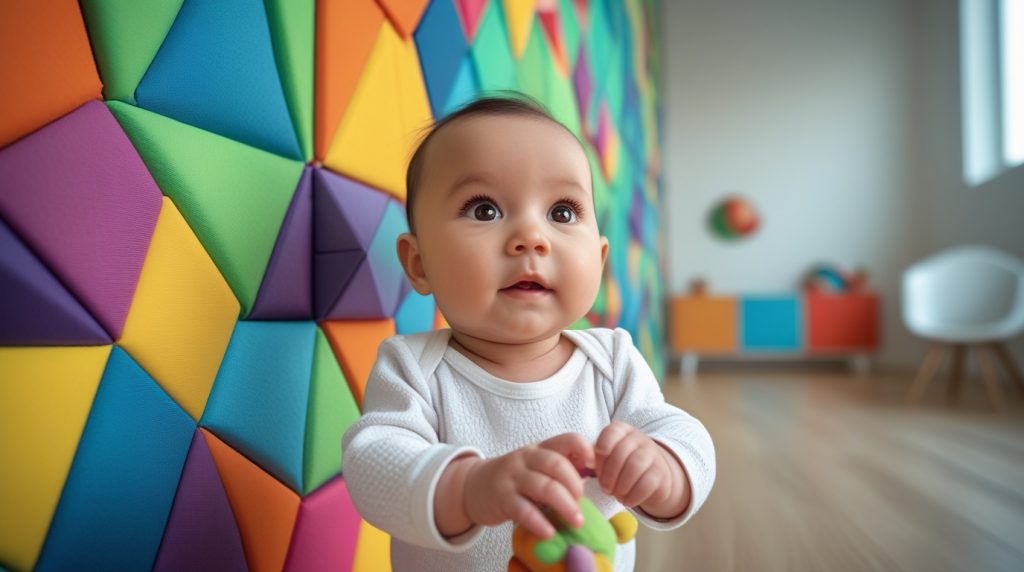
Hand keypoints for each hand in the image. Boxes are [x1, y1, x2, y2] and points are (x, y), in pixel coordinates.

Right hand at [462, 433, 594, 538]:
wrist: (475, 486)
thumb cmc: (516, 478)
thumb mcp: (537, 466)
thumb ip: (563, 466)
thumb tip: (599, 471)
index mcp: (541, 448)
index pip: (567, 440)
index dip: (585, 450)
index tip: (595, 468)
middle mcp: (526, 458)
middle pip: (557, 464)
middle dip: (575, 485)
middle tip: (581, 503)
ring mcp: (512, 477)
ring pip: (543, 487)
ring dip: (564, 505)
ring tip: (576, 522)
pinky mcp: (501, 499)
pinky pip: (523, 509)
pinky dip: (539, 522)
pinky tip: (550, 532)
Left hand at [595, 421, 687, 516]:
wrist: (652, 474)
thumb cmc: (621, 465)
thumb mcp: (606, 456)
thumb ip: (592, 456)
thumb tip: (584, 464)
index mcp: (621, 430)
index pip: (610, 434)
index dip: (600, 453)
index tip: (594, 468)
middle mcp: (638, 438)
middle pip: (620, 453)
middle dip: (609, 475)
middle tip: (605, 489)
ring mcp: (652, 454)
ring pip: (634, 467)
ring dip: (621, 486)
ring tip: (616, 494)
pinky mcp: (662, 472)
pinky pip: (647, 484)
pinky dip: (633, 496)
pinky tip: (627, 500)